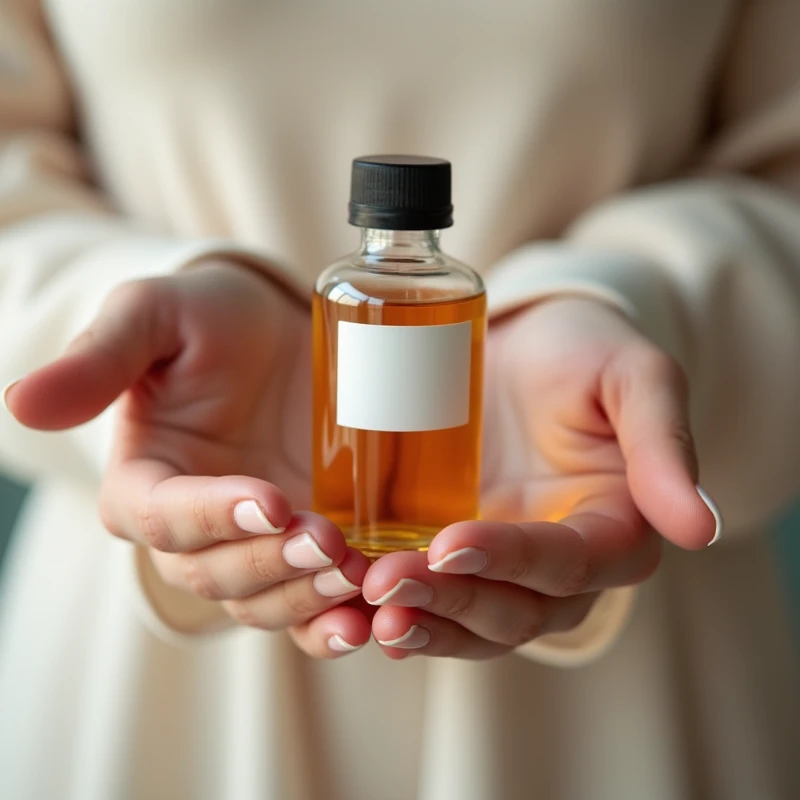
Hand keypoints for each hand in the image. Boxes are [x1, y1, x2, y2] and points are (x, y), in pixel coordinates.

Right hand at [5, 261, 371, 655]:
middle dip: (269, 563)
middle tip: (326, 541)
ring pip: (262, 602)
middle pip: (214, 575)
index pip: (161, 518)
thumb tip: (18, 402)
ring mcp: (251, 544)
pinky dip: (334, 621)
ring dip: (305, 600)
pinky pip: (308, 607)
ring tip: (355, 578)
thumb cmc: (211, 319)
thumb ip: (101, 357)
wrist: (281, 334)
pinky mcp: (302, 549)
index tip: (270, 500)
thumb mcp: (156, 315)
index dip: (211, 517)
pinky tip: (371, 615)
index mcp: (145, 479)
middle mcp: (194, 527)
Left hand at [363, 298, 721, 658]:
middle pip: (513, 611)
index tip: (451, 543)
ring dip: (419, 622)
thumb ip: (663, 445)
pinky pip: (429, 594)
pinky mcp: (452, 548)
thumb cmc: (585, 349)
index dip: (512, 561)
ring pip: (468, 619)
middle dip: (452, 602)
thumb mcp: (634, 377)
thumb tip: (699, 528)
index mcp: (613, 528)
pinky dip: (393, 607)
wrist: (527, 337)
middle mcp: (558, 563)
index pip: (567, 564)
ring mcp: (501, 563)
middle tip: (388, 586)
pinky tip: (348, 604)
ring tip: (362, 613)